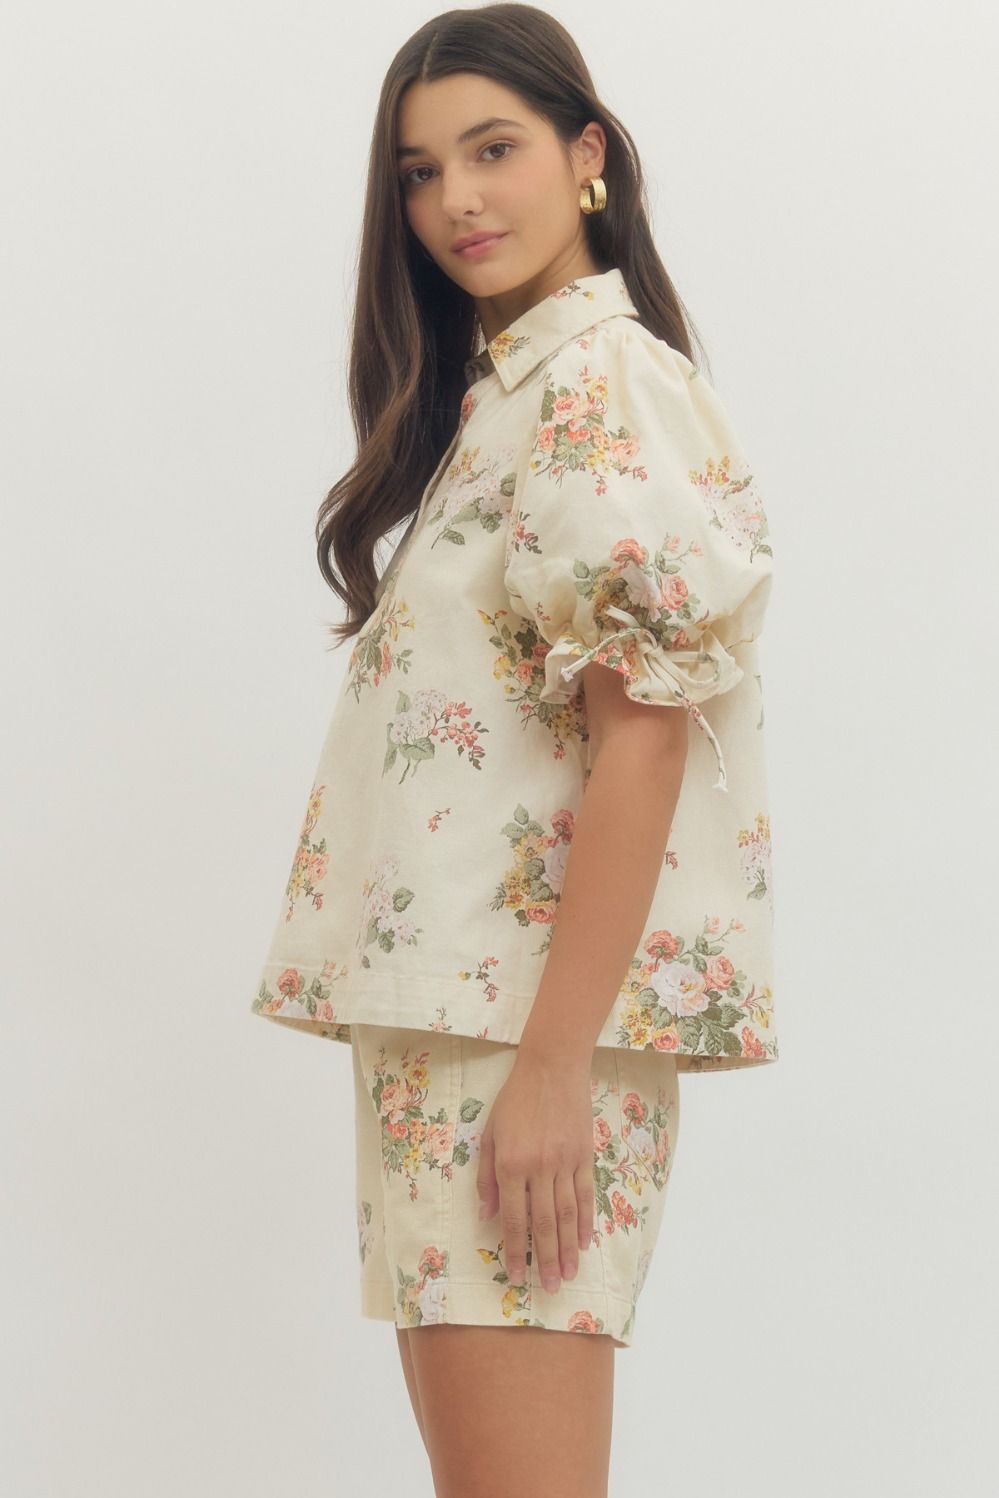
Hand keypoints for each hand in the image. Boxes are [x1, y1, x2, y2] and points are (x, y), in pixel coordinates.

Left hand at [476, 1050, 596, 1292]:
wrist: (551, 1068)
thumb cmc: (514, 1100)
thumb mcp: (489, 1134)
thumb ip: (486, 1177)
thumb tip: (485, 1215)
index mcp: (510, 1165)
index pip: (513, 1218)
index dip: (515, 1250)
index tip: (517, 1276)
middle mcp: (539, 1169)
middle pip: (543, 1224)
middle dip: (545, 1259)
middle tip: (549, 1288)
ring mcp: (565, 1163)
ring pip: (567, 1215)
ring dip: (568, 1248)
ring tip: (568, 1274)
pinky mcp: (584, 1156)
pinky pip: (585, 1195)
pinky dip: (585, 1220)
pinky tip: (585, 1241)